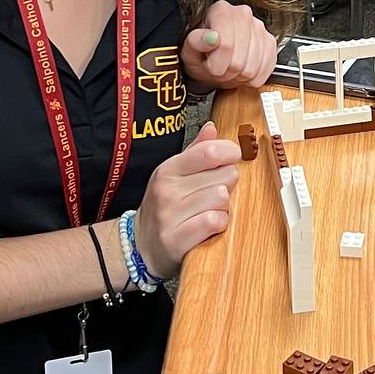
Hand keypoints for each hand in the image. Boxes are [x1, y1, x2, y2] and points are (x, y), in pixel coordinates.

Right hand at [134, 121, 241, 276]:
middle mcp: (167, 190)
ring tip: (211, 209)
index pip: (210, 151)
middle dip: (227, 184)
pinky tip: (209, 224)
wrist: (141, 245)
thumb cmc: (165, 207)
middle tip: (215, 191)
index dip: (230, 153)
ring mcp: (170, 215)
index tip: (233, 158)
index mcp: (169, 169)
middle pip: (225, 175)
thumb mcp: (174, 175)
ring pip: (222, 198)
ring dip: (224, 206)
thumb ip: (196, 151)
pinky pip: (215, 221)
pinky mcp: (176, 239)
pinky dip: (219, 223)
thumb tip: (211, 128)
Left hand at [180, 1, 278, 90]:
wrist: (212, 60)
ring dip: (238, 76)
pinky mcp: (270, 42)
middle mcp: (243, 14)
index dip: (215, 64)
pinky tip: (242, 70)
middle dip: (226, 72)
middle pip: (238, 61)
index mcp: (221, 10)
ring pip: (251, 69)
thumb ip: (196, 42)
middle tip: (218, 68)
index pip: (225, 46)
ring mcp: (259, 28)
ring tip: (229, 68)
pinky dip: (252, 78)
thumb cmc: (200, 53)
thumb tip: (212, 38)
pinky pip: (264, 71)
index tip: (209, 65)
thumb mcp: (189, 50)